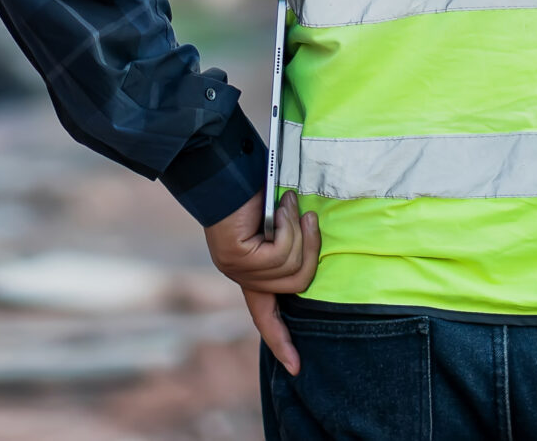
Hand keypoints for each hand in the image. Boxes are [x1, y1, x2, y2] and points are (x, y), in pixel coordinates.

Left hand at [204, 193, 322, 373]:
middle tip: (310, 217)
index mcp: (250, 274)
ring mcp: (237, 268)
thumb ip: (290, 245)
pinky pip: (279, 253)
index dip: (281, 341)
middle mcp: (242, 276)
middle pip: (297, 283)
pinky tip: (279, 206)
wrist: (225, 170)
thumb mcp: (280, 224)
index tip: (295, 367)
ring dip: (297, 231)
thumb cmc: (255, 190)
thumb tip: (311, 251)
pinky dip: (287, 226)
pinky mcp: (237, 257)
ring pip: (290, 268)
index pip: (264, 317)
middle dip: (311, 248)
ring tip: (287, 204)